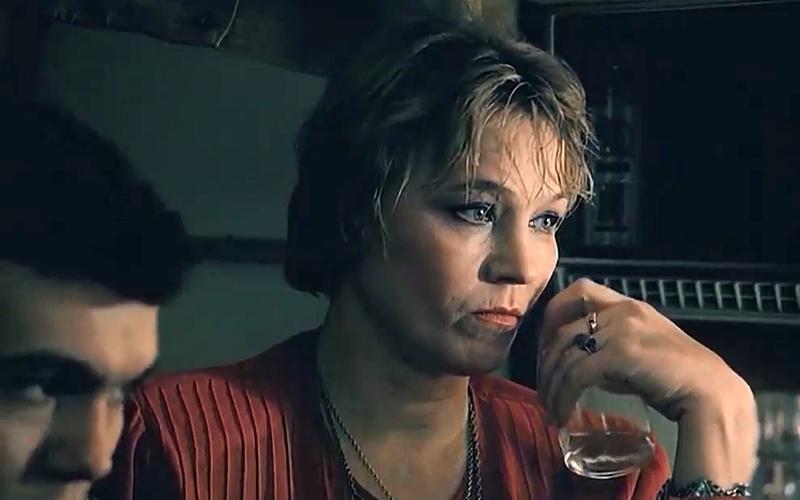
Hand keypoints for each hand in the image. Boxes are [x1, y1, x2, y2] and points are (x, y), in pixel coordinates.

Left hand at [536, 278, 749, 426]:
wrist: (713, 395)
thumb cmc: (678, 379)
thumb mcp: (639, 354)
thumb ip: (610, 352)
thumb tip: (579, 367)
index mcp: (628, 305)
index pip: (578, 290)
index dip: (553, 316)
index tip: (546, 347)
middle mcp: (622, 310)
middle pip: (561, 324)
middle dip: (544, 357)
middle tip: (543, 384)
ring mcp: (622, 330)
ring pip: (565, 351)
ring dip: (551, 382)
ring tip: (551, 407)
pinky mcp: (622, 353)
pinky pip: (576, 373)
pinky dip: (564, 395)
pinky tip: (563, 412)